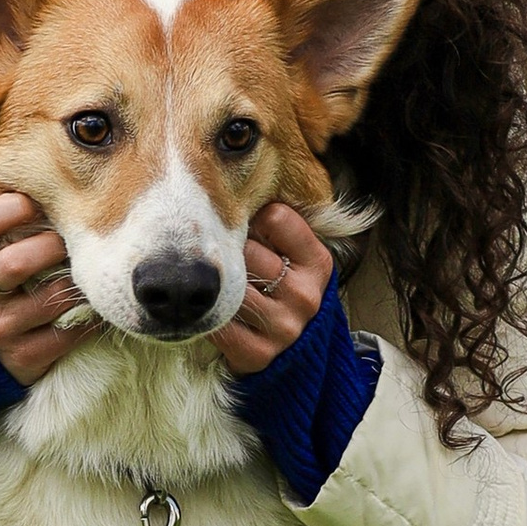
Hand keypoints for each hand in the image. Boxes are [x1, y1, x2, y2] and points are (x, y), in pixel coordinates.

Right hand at [0, 188, 88, 387]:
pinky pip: (66, 334)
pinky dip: (87, 318)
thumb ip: (11, 219)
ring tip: (92, 273)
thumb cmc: (4, 282)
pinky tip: (93, 307)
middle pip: (16, 263)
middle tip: (74, 240)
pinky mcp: (21, 358)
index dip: (7, 209)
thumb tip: (55, 171)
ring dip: (77, 284)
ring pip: (48, 301)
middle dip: (53, 247)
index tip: (34, 200)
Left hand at [214, 202, 330, 375]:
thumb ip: (278, 221)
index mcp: (318, 262)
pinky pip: (218, 325)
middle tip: (231, 265)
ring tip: (224, 291)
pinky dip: (208, 318)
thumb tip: (239, 170)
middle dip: (233, 255)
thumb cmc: (279, 290)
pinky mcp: (258, 354)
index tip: (252, 233)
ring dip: (218, 289)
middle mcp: (306, 295)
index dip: (255, 221)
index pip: (276, 217)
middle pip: (247, 251)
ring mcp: (284, 327)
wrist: (290, 355)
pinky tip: (215, 317)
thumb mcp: (291, 253)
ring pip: (230, 288)